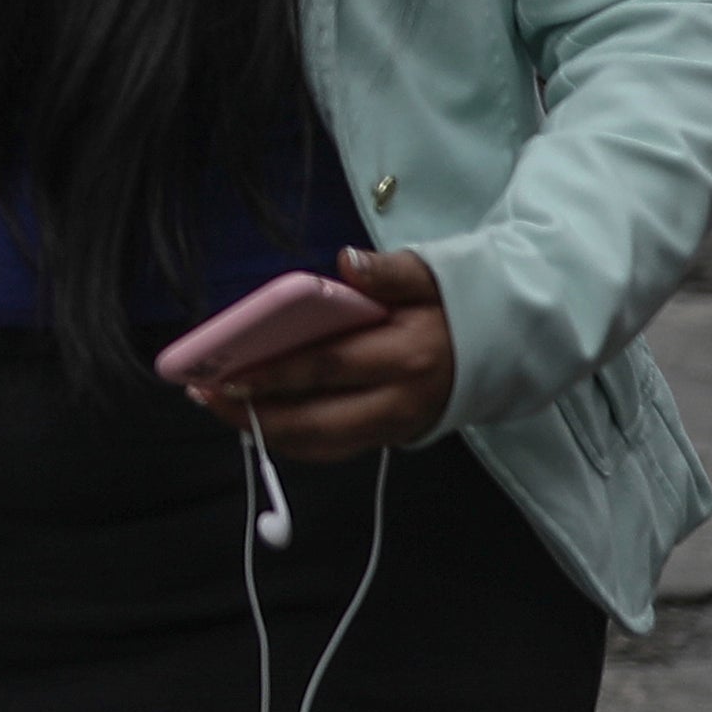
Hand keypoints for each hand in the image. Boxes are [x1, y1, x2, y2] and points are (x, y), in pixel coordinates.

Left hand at [191, 246, 454, 461]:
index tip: (225, 372)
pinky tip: (254, 417)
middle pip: (315, 420)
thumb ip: (390, 270)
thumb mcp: (431, 275)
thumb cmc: (454, 304)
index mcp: (407, 356)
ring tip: (217, 405)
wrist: (506, 345)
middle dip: (254, 413)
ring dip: (264, 430)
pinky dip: (289, 439)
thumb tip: (349, 262)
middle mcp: (399, 402)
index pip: (329, 367)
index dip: (274, 373)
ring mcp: (394, 427)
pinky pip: (331, 449)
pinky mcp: (389, 439)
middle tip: (205, 394)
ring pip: (319, 444)